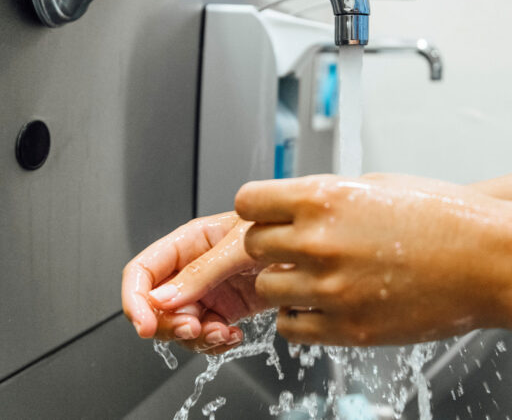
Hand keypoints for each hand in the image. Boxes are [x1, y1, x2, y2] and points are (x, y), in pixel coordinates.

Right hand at [122, 212, 268, 353]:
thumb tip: (163, 299)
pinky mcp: (228, 309)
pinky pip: (206, 335)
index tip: (145, 323)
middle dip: (171, 324)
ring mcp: (209, 291)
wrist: (316, 247)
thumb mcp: (240, 245)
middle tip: (195, 328)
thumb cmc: (282, 228)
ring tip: (223, 332)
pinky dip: (215, 342)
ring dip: (197, 336)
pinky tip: (234, 335)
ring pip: (180, 325)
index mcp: (188, 243)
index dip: (135, 299)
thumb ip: (202, 271)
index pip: (142, 271)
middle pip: (156, 305)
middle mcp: (193, 268)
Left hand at [234, 174, 511, 345]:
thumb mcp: (380, 185)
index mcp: (325, 198)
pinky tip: (324, 303)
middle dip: (270, 245)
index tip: (266, 215)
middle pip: (252, 247)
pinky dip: (299, 315)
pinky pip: (291, 327)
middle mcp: (320, 243)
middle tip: (294, 247)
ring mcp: (332, 289)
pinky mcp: (348, 328)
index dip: (257, 208)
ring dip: (283, 282)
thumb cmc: (447, 217)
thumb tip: (297, 206)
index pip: (249, 202)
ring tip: (314, 277)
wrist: (492, 260)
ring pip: (267, 289)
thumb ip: (329, 196)